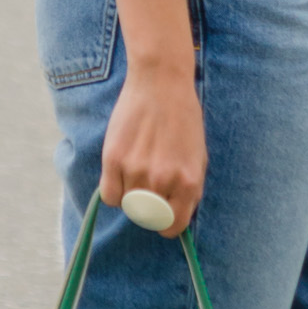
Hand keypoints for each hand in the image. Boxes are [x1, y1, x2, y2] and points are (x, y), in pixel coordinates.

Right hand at [100, 60, 206, 237]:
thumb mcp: (198, 155)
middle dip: (148, 210)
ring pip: (128, 204)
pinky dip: (114, 190)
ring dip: (131, 193)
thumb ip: (189, 187)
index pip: (174, 225)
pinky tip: (120, 172)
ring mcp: (137, 171)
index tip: (162, 218)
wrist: (161, 83)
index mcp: (189, 182)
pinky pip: (109, 195)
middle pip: (148, 217)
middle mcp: (163, 181)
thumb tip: (176, 216)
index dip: (167, 225)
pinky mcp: (114, 159)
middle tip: (148, 191)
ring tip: (137, 168)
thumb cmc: (183, 117)